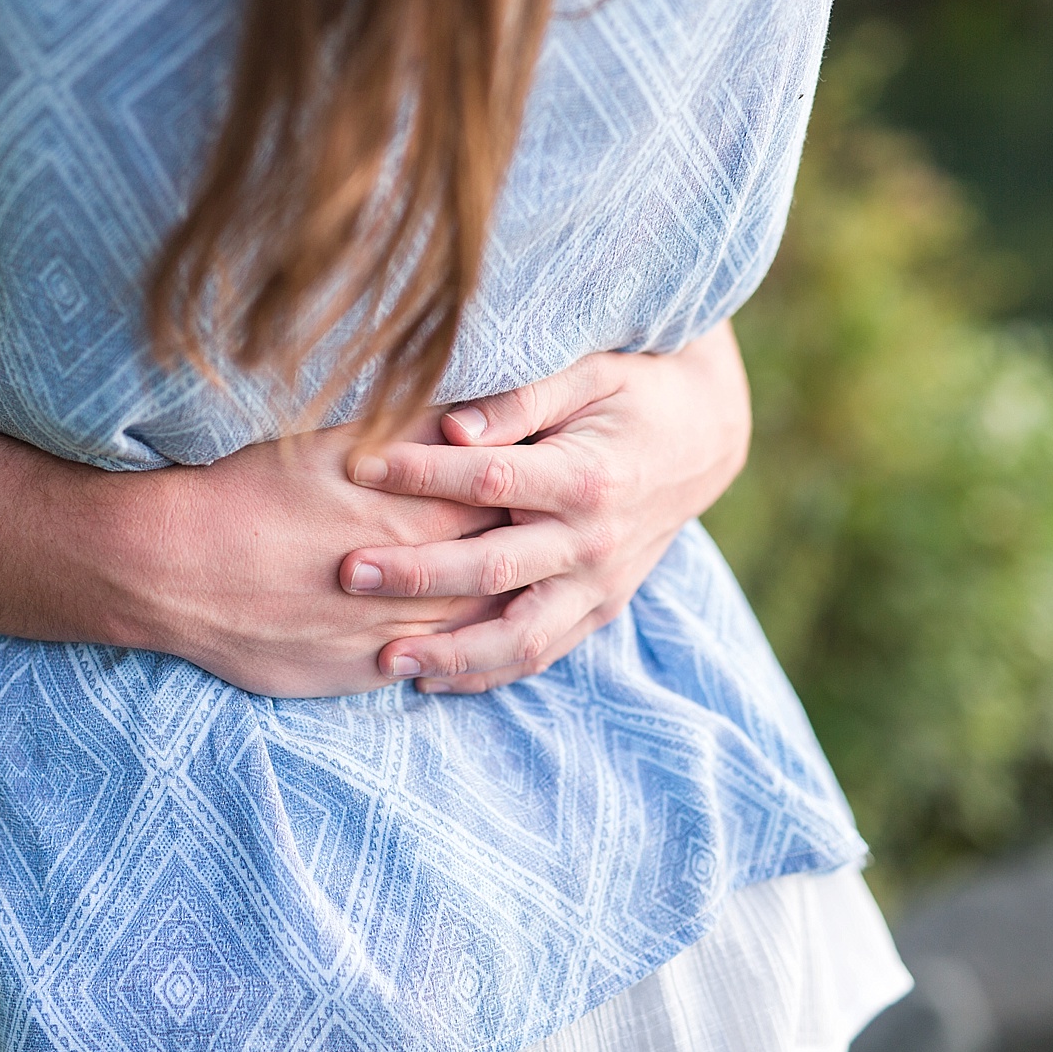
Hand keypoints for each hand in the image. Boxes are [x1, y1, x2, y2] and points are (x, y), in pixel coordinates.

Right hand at [103, 411, 512, 697]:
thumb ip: (412, 429)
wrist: (172, 566)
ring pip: (469, 630)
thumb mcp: (333, 441)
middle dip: (525, 557)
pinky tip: (454, 641)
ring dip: (493, 611)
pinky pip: (421, 670)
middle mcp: (417, 586)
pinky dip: (447, 656)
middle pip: (499, 574)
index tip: (544, 483)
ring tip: (511, 590)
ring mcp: (387, 638)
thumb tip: (470, 414)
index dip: (527, 497)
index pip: (504, 510)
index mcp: (419, 518)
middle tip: (546, 539)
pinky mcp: (354, 674)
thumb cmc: (249, 489)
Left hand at [337, 319, 750, 693]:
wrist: (703, 439)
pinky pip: (539, 653)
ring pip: (520, 637)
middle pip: (494, 569)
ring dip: (450, 653)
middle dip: (417, 574)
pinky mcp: (600, 610)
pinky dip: (485, 673)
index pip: (491, 481)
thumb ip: (520, 399)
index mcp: (587, 478)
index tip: (358, 465)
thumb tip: (451, 426)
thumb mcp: (587, 373)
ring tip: (385, 659)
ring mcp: (599, 586)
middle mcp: (595, 543)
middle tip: (348, 572)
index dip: (421, 474)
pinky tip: (428, 678)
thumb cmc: (632, 391)